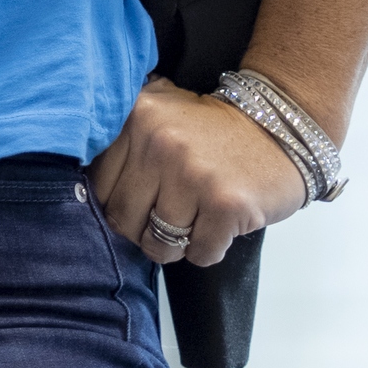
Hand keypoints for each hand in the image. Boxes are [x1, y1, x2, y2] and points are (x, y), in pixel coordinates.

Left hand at [86, 77, 310, 268]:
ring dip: (174, 246)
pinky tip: (218, 227)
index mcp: (136, 117)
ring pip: (158, 243)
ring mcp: (193, 175)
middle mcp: (159, 143)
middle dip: (142, 230)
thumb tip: (83, 188)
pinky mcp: (226, 205)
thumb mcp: (161, 113)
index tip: (137, 203)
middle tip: (165, 221)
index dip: (116, 203)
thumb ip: (122, 141)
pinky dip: (206, 250)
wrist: (284, 128)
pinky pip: (198, 253)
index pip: (98, 185)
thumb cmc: (215, 131)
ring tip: (192, 225)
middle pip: (123, 219)